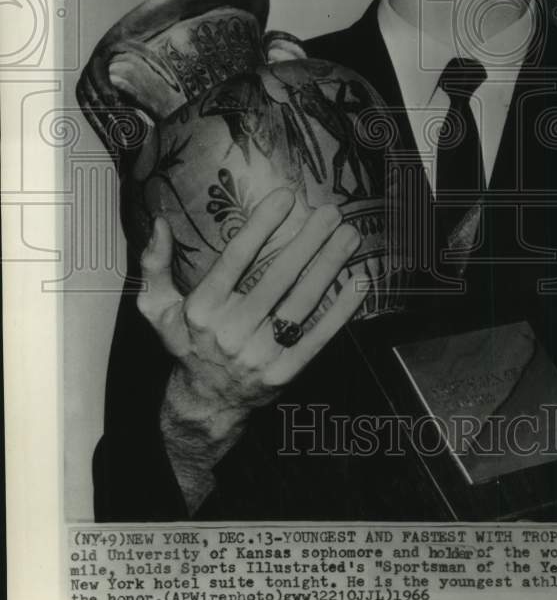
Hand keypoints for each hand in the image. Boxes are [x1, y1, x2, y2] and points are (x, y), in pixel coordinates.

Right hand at [136, 187, 366, 509]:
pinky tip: (359, 282)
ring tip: (349, 236)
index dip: (261, 225)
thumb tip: (160, 223)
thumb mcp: (158, 308)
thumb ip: (155, 265)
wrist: (206, 403)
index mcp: (202, 309)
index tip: (286, 196)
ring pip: (302, 302)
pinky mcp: (285, 372)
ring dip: (329, 266)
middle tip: (331, 212)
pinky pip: (318, 336)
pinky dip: (341, 310)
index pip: (236, 258)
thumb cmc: (186, 344)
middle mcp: (231, 331)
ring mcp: (260, 354)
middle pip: (277, 277)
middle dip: (308, 241)